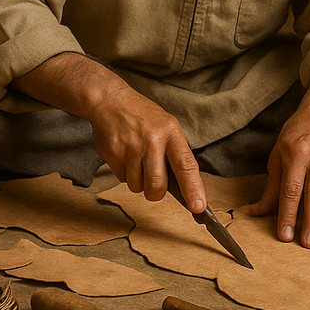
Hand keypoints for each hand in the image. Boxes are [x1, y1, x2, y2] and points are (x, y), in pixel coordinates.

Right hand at [12, 51, 204, 213]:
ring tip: (139, 162)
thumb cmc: (145, 118)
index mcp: (172, 133)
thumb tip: (186, 188)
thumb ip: (176, 154)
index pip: (186, 165)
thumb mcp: (168, 127)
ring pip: (138, 186)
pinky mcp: (114, 154)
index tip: (199, 207)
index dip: (193, 188)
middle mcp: (153, 141)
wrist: (111, 102)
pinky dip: (126, 175)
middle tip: (155, 185)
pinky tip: (126, 158)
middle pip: (157, 185)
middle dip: (156, 193)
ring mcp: (131, 148)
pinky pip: (122, 180)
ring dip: (139, 183)